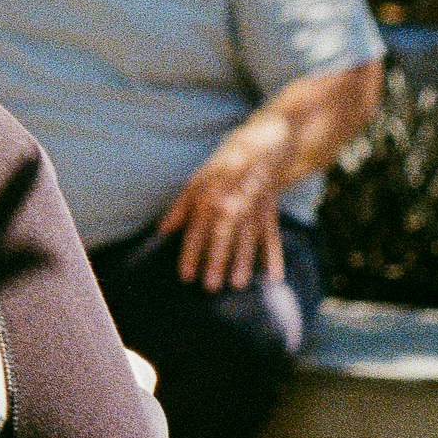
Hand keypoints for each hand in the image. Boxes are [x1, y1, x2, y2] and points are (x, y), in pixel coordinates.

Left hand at [159, 121, 291, 291]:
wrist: (260, 150)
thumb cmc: (221, 170)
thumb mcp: (195, 183)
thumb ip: (179, 209)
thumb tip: (162, 231)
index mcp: (209, 198)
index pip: (197, 231)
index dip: (190, 254)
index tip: (186, 276)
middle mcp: (232, 205)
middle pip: (223, 236)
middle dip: (217, 261)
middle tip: (211, 286)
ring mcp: (254, 210)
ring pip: (248, 240)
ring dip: (243, 262)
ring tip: (237, 284)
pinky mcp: (271, 214)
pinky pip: (272, 238)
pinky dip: (275, 257)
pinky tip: (274, 277)